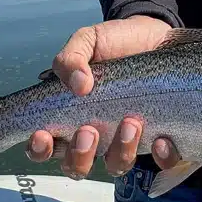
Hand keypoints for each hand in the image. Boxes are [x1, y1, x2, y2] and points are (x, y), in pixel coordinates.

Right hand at [25, 16, 172, 179]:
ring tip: (130, 122)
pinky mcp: (160, 139)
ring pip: (116, 165)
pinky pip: (163, 162)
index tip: (43, 135)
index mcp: (70, 116)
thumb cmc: (116, 42)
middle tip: (88, 131)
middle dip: (79, 156)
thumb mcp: (87, 41)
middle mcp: (96, 135)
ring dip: (120, 151)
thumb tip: (78, 86)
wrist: (157, 35)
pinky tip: (162, 138)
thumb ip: (71, 58)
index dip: (39, 149)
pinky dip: (162, 156)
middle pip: (76, 166)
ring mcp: (127, 140)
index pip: (45, 146)